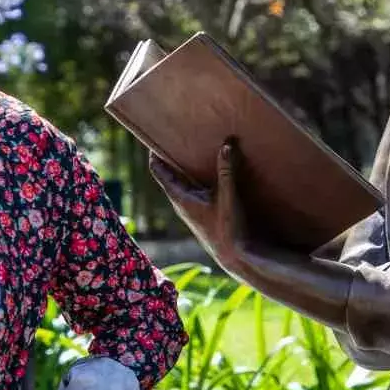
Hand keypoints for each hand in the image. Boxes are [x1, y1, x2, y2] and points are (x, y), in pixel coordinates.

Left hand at [149, 140, 250, 277]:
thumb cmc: (227, 229)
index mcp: (179, 197)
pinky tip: (212, 167)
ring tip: (195, 144)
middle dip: (173, 154)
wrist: (235, 257)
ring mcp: (192, 207)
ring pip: (183, 180)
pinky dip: (199, 175)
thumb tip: (227, 144)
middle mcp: (182, 201)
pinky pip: (196, 187)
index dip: (154, 152)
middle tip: (177, 132)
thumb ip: (227, 171)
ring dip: (187, 164)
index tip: (155, 133)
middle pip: (170, 172)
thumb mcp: (227, 197)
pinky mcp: (203, 211)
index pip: (158, 170)